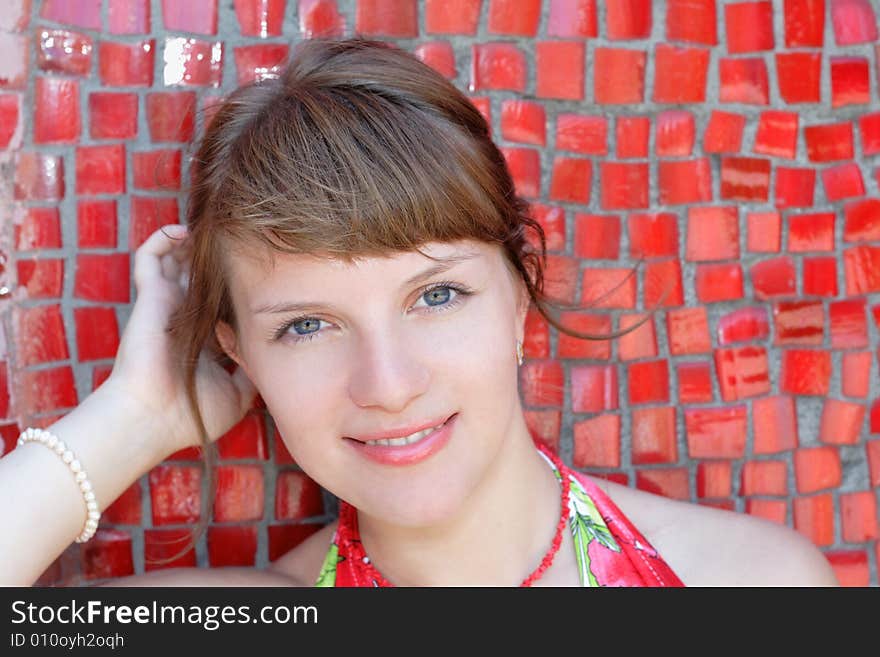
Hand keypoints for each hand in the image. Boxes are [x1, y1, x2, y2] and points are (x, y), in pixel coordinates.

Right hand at [103, 225, 256, 457]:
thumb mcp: (237, 396)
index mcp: (202, 338)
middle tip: (243, 240)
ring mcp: (165, 305)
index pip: (219, 303)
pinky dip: (163, 239)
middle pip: (198, 276)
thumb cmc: (191, 414)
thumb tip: (271, 358)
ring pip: (175, 260)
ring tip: (215, 230)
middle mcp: (183, 318)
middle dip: (216, 259)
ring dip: (192, 244)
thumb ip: (252, 373)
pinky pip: (149, 257)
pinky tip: (183, 231)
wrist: (152, 418)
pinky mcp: (149, 296)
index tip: (264, 271)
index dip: (236, 288)